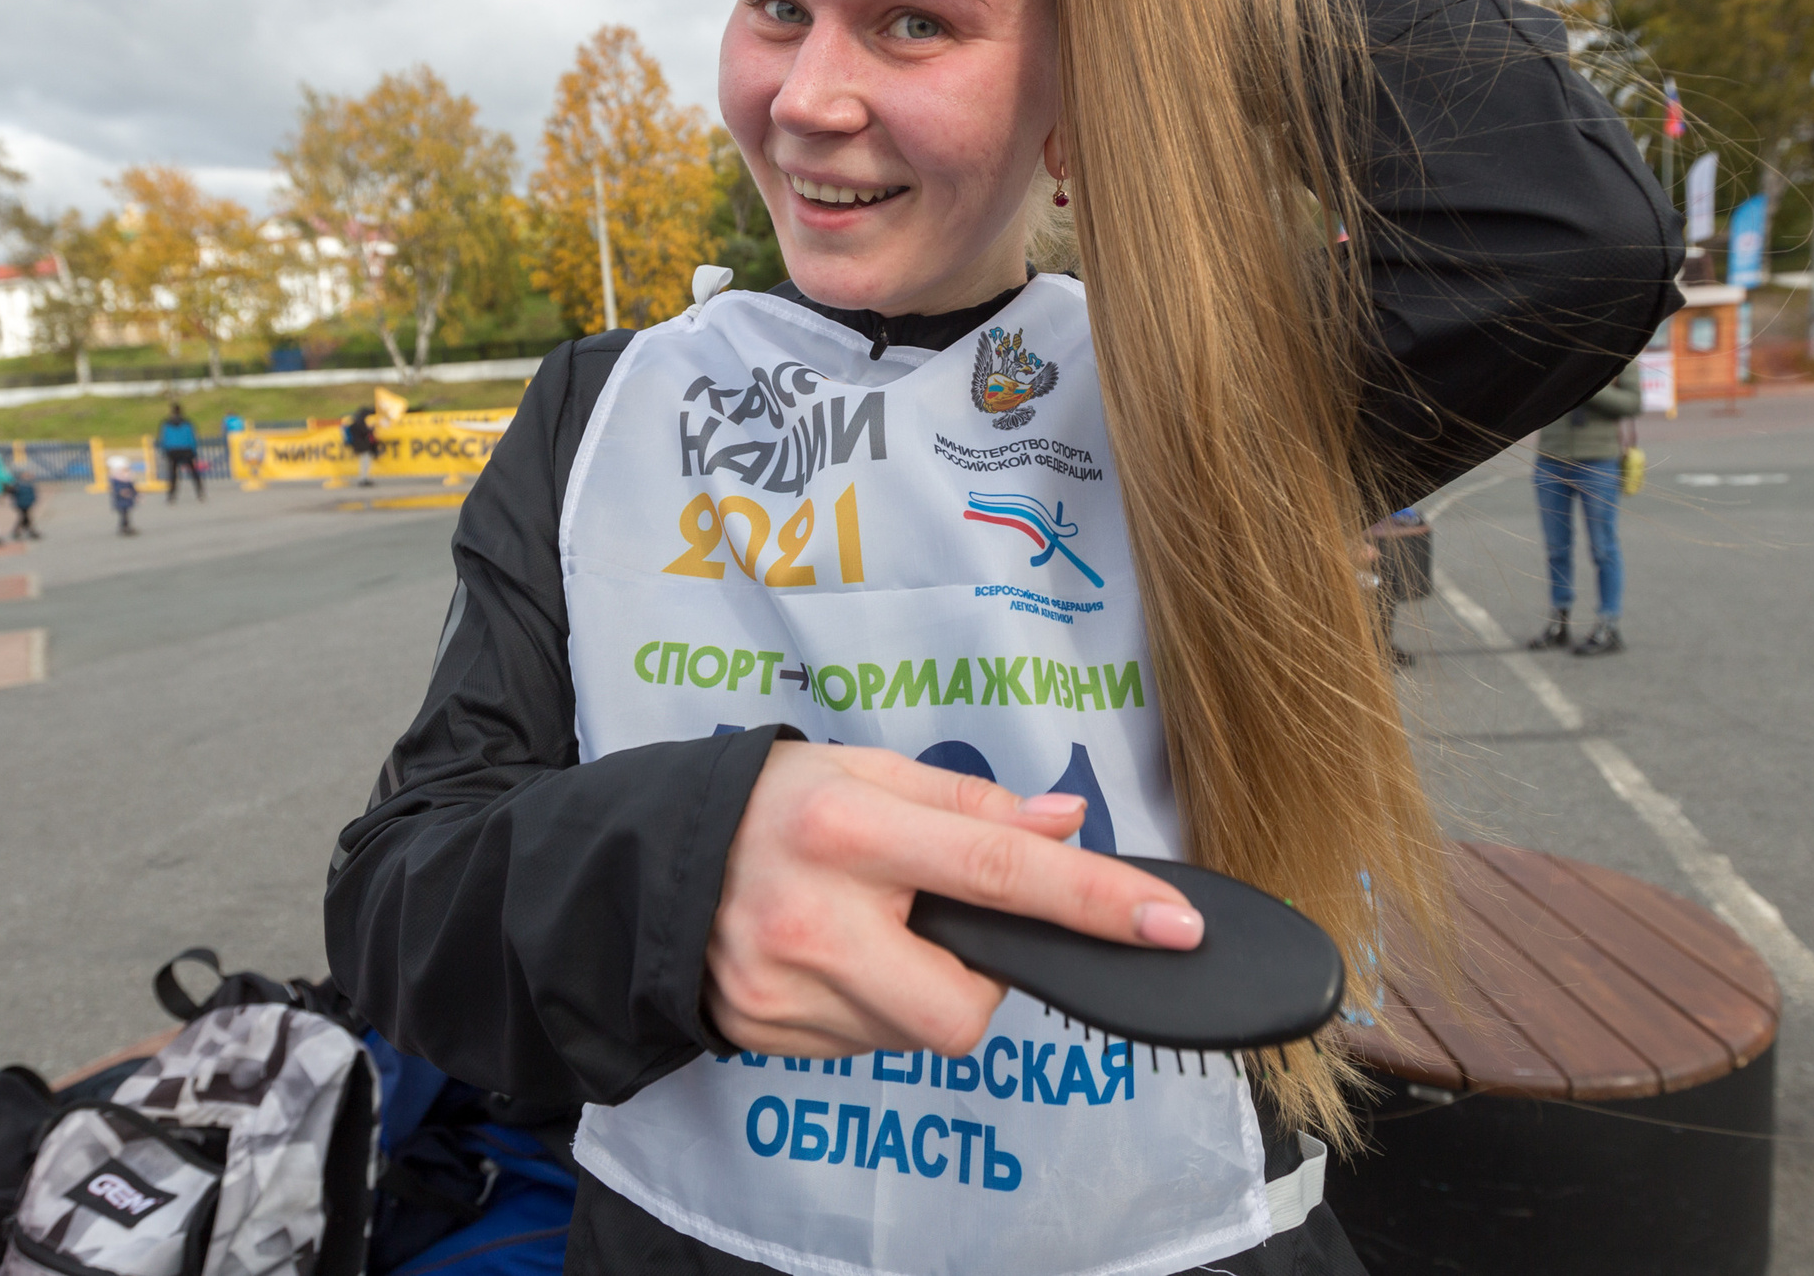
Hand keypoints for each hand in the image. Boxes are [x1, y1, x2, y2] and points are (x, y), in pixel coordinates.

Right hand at [705, 739, 1205, 1057]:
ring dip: (922, 988)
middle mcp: (817, 920)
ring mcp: (787, 993)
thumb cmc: (770, 804)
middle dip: (980, 977)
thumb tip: (1068, 825)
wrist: (643, 864)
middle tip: (940, 925)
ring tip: (869, 929)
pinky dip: (877, 1007)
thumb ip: (970, 804)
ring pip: (918, 1031)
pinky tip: (837, 959)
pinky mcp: (768, 1037)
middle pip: (963, 1006)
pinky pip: (870, 1046)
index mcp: (851, 831)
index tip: (1170, 923)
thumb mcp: (866, 768)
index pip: (1000, 871)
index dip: (1094, 900)